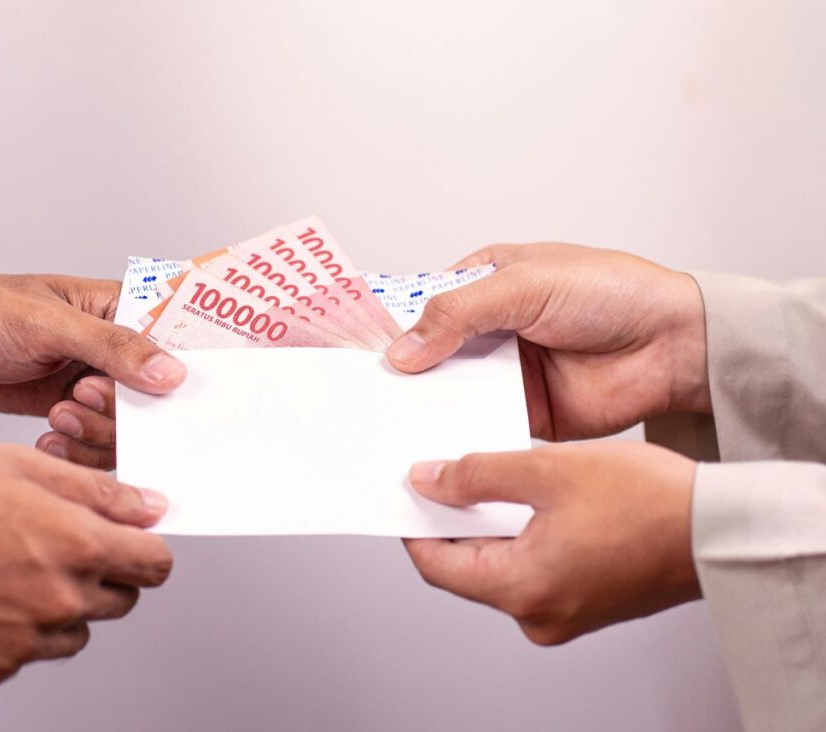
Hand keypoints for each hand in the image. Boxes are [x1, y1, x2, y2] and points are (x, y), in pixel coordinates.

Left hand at [0, 264, 185, 465]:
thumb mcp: (48, 323)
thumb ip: (113, 347)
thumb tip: (171, 372)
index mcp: (124, 309)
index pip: (179, 342)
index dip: (181, 373)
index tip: (165, 396)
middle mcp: (119, 350)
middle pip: (158, 398)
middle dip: (121, 411)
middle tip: (80, 395)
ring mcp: (98, 386)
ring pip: (130, 430)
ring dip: (96, 434)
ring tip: (58, 416)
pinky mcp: (76, 414)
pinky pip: (98, 449)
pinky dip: (77, 453)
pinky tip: (50, 440)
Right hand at [0, 440, 171, 686]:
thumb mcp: (23, 467)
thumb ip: (98, 491)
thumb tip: (150, 506)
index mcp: (79, 547)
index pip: (154, 564)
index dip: (147, 549)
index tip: (131, 541)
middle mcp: (61, 601)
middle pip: (121, 598)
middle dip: (104, 572)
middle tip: (58, 545)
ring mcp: (27, 640)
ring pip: (77, 629)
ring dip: (64, 604)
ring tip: (12, 568)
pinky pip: (29, 651)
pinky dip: (19, 629)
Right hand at [386, 244, 710, 439]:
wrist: (673, 345)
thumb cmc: (611, 293)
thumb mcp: (524, 286)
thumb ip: (457, 315)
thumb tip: (401, 351)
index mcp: (484, 283)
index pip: (420, 305)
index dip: (385, 326)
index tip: (348, 352)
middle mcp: (489, 330)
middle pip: (427, 354)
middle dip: (397, 375)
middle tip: (356, 398)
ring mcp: (504, 373)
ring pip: (448, 393)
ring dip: (422, 408)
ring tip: (378, 429)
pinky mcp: (522, 413)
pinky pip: (479, 426)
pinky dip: (456, 436)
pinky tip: (428, 449)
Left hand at [404, 442, 699, 644]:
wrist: (722, 528)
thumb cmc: (648, 501)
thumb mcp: (546, 469)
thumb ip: (476, 475)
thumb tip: (425, 481)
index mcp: (521, 589)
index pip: (436, 564)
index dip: (414, 524)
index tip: (407, 490)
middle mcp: (538, 615)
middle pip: (467, 567)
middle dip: (454, 520)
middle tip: (446, 473)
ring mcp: (564, 614)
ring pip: (501, 565)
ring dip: (490, 525)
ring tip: (490, 477)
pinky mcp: (586, 603)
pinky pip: (533, 570)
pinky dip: (522, 536)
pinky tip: (530, 498)